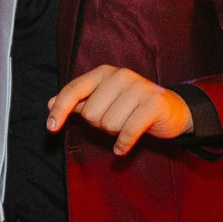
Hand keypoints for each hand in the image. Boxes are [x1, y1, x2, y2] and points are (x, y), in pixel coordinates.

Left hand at [47, 64, 191, 156]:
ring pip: (109, 124)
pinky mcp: (154, 104)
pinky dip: (123, 144)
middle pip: (91, 113)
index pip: (74, 90)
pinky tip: (121, 148)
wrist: (173, 110)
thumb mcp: (104, 100)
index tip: (50, 128)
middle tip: (115, 120)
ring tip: (127, 124)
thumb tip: (49, 104)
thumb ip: (79, 101)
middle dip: (99, 124)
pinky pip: (128, 131)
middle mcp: (121, 75)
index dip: (60, 109)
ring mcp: (140, 88)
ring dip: (114, 132)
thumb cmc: (132, 106)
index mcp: (104, 73)